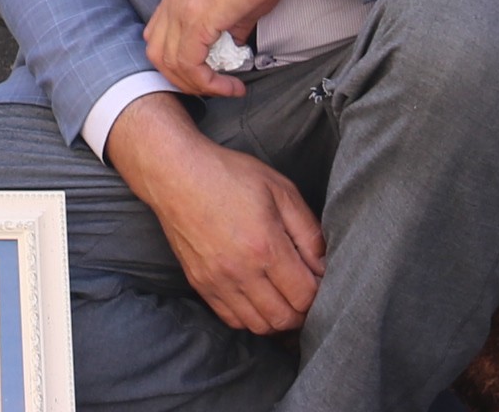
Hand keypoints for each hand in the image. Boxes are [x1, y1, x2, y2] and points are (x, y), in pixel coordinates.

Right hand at [109, 97, 327, 335]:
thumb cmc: (229, 175)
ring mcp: (217, 280)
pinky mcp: (199, 283)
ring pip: (258, 325)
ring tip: (282, 297)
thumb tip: (323, 267)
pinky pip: (232, 319)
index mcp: (265, 246)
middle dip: (302, 311)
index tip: (317, 279)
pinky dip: (250, 318)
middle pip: (284, 318)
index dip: (319, 293)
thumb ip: (309, 230)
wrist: (174, 173)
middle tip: (303, 292)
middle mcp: (241, 271)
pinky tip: (256, 298)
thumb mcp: (280, 189)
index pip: (305, 296)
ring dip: (277, 318)